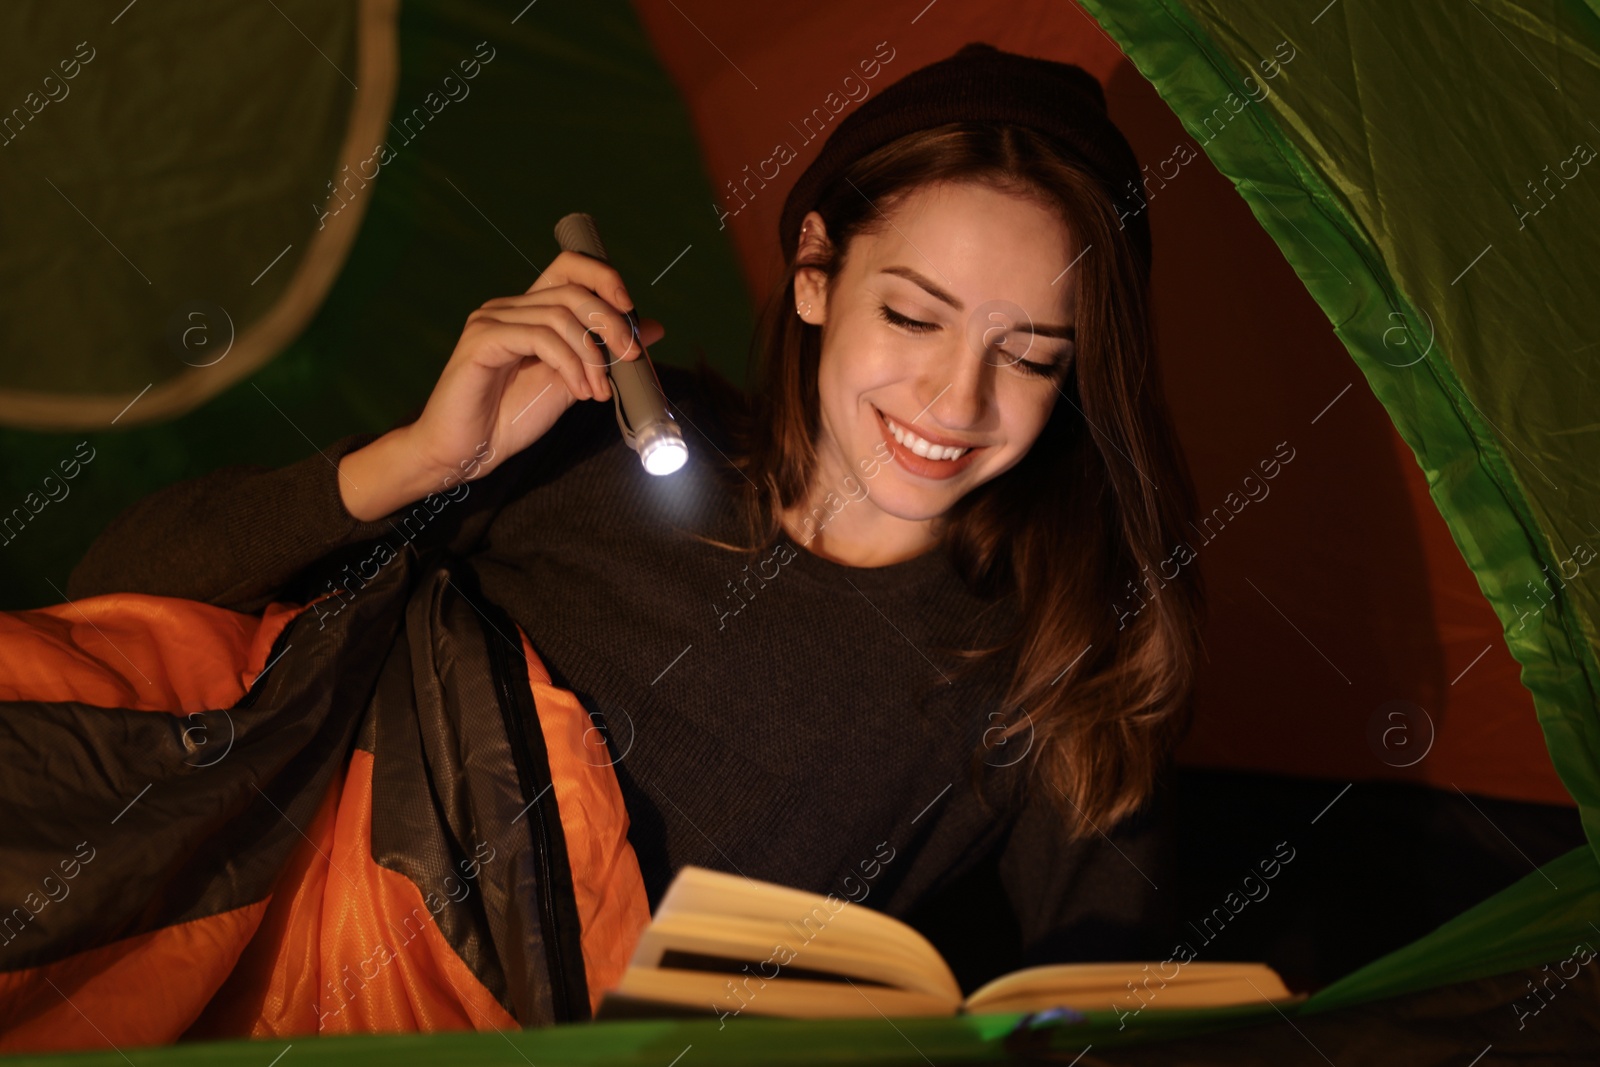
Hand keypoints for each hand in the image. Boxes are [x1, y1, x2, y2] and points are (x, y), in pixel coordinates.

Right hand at [338, 250, 665, 519]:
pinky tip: (578, 391)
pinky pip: (538, 338)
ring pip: (559, 316)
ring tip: (597, 393)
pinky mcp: (481, 342)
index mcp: (529, 311)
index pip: (569, 266)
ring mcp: (491, 321)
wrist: (466, 453)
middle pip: (571, 291)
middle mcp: (509, 308)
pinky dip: (568, 364)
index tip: (632, 312)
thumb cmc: (510, 419)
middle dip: (611, 323)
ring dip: (591, 357)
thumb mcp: (572, 383)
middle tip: (630, 359)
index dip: (605, 277)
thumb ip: (604, 354)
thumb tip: (651, 328)